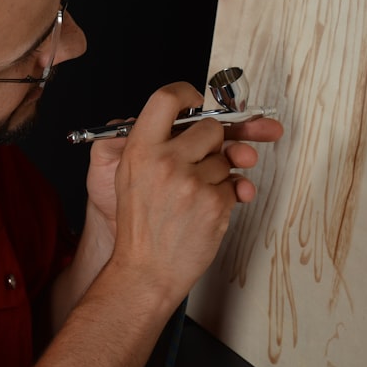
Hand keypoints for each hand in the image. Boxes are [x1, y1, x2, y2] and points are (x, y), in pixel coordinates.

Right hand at [109, 82, 281, 302]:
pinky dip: (226, 198)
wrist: (145, 272)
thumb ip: (157, 144)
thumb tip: (198, 118)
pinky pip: (235, 185)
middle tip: (196, 164)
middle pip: (210, 127)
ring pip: (226, 159)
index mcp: (140, 150)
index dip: (187, 94)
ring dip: (218, 176)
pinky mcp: (215, 204)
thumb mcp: (131, 175)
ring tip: (192, 199)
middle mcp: (165, 161)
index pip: (167, 98)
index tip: (197, 101)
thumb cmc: (141, 226)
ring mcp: (192, 183)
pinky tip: (202, 213)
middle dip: (212, 144)